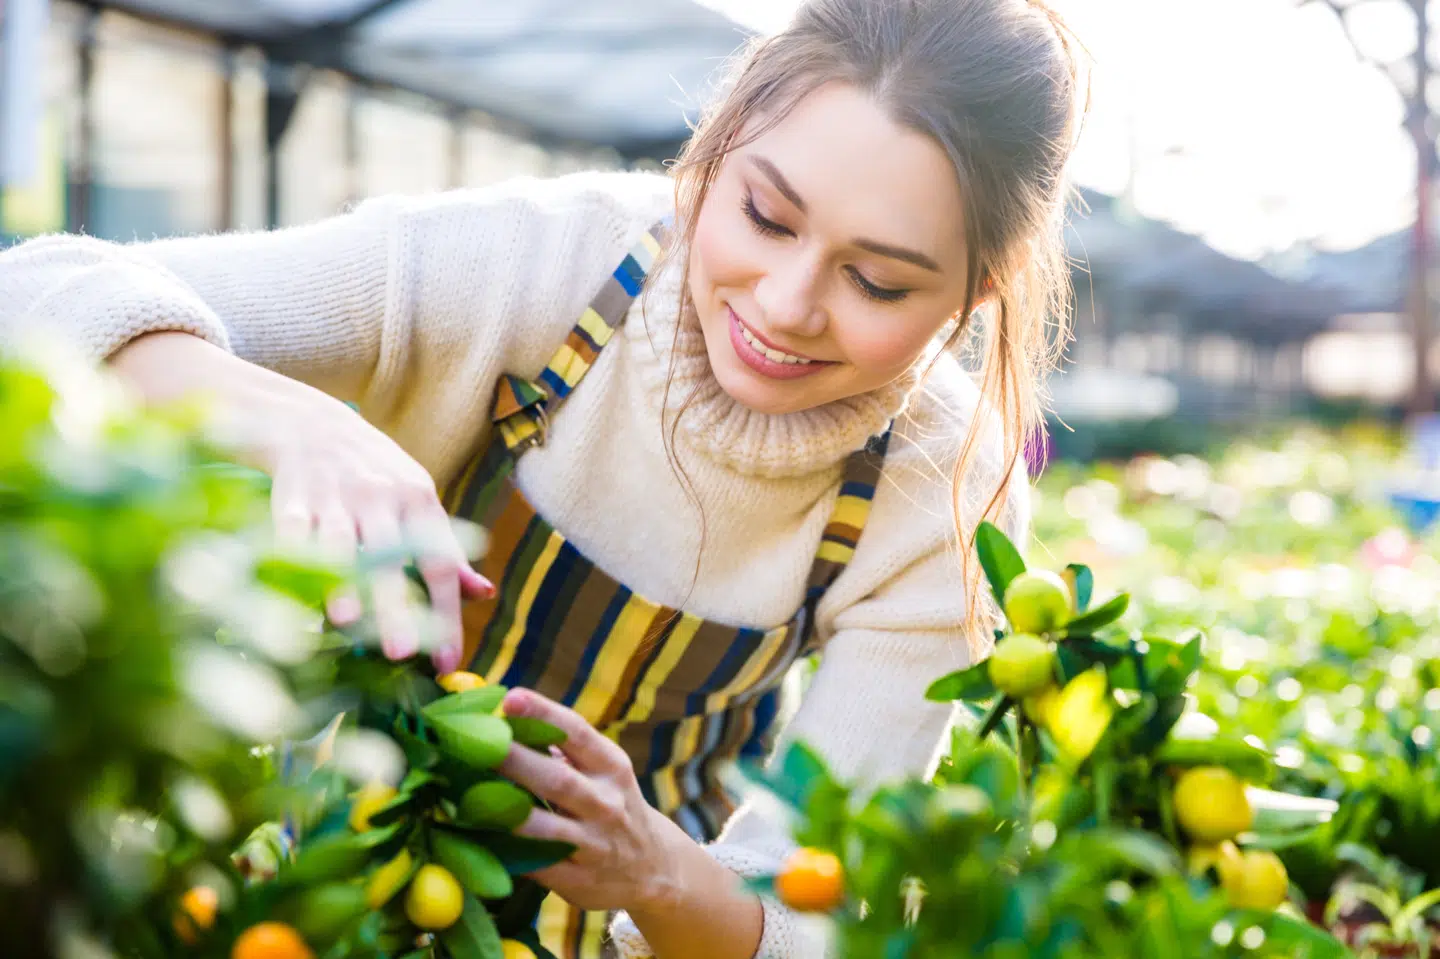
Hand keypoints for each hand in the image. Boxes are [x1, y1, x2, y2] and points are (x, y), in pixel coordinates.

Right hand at [263, 388, 492, 671]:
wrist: (314, 424)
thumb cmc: (376, 475)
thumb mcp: (417, 500)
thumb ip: (447, 549)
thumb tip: (484, 594)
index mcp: (418, 500)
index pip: (440, 561)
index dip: (446, 613)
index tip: (448, 662)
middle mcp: (380, 496)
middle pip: (392, 557)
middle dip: (397, 606)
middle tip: (402, 653)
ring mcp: (334, 495)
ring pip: (339, 543)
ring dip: (342, 582)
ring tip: (347, 623)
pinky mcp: (292, 496)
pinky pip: (291, 533)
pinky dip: (290, 563)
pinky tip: (289, 598)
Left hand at [498, 689, 688, 912]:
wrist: (653, 867)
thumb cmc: (612, 804)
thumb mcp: (604, 772)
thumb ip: (565, 749)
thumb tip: (508, 716)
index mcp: (611, 767)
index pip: (577, 733)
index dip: (544, 714)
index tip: (511, 698)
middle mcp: (606, 803)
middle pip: (558, 780)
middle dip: (516, 761)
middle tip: (477, 744)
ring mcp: (594, 845)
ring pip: (545, 828)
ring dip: (507, 813)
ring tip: (468, 796)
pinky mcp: (579, 881)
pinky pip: (538, 866)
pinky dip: (510, 854)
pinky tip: (480, 841)